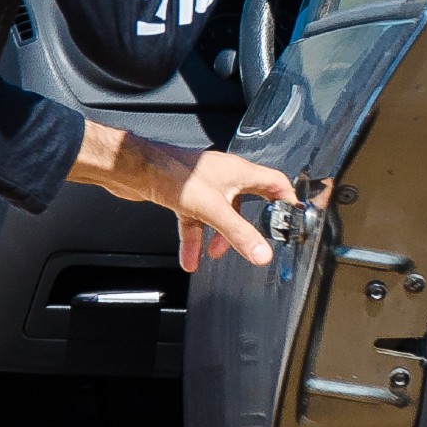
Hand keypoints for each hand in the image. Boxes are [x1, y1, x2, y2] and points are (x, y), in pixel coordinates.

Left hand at [67, 121, 298, 270]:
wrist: (134, 169)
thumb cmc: (172, 174)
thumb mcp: (212, 210)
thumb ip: (239, 234)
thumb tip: (262, 253)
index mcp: (239, 172)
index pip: (275, 183)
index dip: (287, 200)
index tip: (292, 219)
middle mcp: (224, 176)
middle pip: (247, 203)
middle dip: (247, 227)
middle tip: (253, 244)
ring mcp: (204, 186)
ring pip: (220, 215)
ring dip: (218, 237)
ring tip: (213, 255)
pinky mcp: (185, 195)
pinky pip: (197, 220)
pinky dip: (194, 239)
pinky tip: (190, 257)